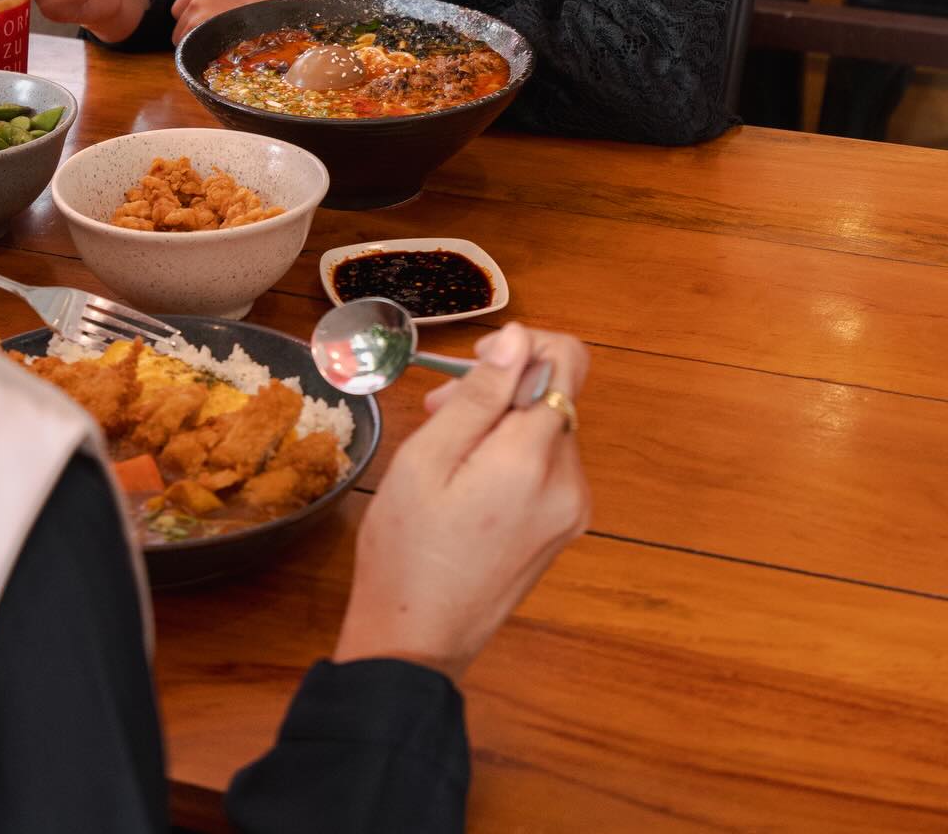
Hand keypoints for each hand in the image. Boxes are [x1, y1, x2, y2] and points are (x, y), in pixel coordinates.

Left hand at [170, 0, 273, 43]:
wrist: (279, 29)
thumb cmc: (266, 20)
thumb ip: (218, 1)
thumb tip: (197, 21)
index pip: (185, 2)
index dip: (196, 18)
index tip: (212, 27)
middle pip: (180, 17)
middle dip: (192, 31)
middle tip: (217, 39)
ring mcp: (199, 6)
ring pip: (180, 34)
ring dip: (195, 44)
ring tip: (220, 46)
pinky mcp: (197, 24)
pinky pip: (184, 46)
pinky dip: (196, 54)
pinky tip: (216, 53)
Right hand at [334, 321, 590, 681]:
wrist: (417, 640)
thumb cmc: (406, 547)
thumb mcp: (426, 459)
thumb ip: (479, 395)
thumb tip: (520, 337)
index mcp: (535, 459)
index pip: (567, 362)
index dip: (522, 347)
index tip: (474, 366)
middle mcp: (570, 482)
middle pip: (553, 395)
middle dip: (500, 388)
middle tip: (439, 412)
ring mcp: (572, 510)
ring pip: (548, 428)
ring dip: (502, 421)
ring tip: (446, 449)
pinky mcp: (563, 528)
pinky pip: (547, 465)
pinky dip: (511, 454)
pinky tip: (467, 478)